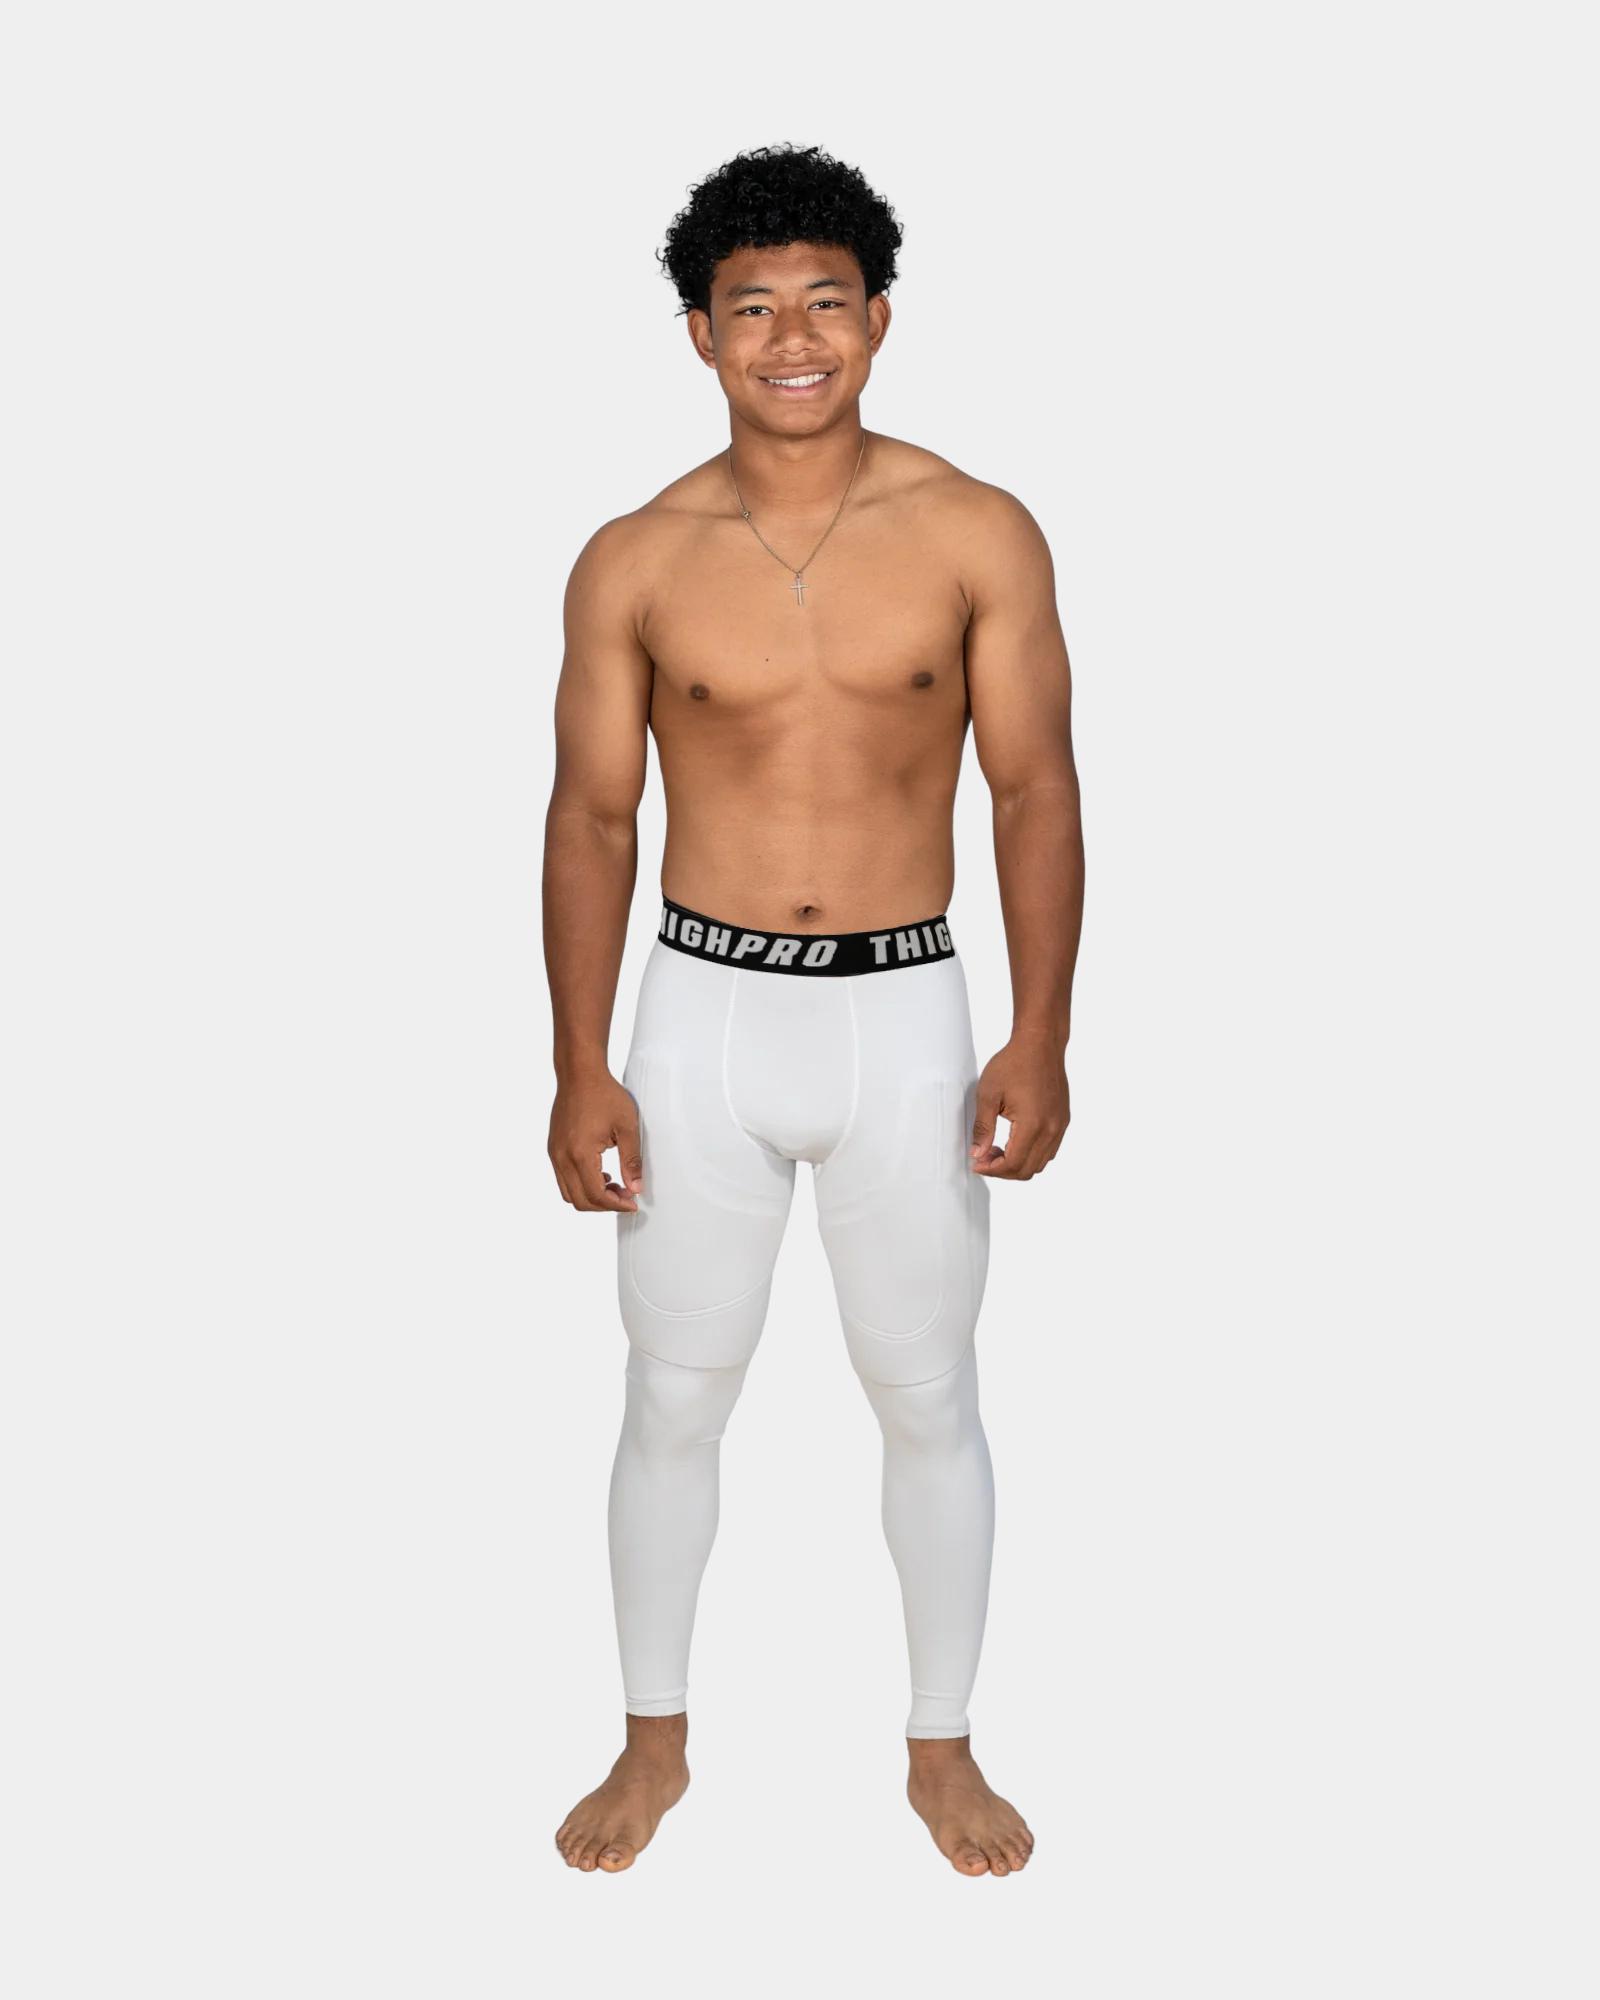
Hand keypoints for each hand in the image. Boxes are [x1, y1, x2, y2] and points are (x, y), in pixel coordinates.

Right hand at [548, 1071, 642, 1211]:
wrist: (579, 1073)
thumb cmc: (603, 1094)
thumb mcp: (627, 1126)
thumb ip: (631, 1161)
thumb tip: (635, 1188)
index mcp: (580, 1153)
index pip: (596, 1195)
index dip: (616, 1205)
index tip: (633, 1204)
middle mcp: (562, 1157)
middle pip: (579, 1201)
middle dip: (604, 1205)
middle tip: (625, 1196)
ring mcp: (554, 1153)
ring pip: (568, 1193)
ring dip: (591, 1196)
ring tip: (613, 1184)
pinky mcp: (553, 1148)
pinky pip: (563, 1178)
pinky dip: (580, 1184)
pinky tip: (600, 1172)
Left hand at [970, 1039, 1070, 1179]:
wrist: (1040, 1043)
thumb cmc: (1014, 1063)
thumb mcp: (988, 1095)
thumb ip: (983, 1128)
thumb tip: (978, 1154)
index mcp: (1033, 1124)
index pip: (1013, 1164)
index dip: (992, 1170)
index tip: (977, 1164)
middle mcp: (1051, 1129)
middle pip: (1028, 1169)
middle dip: (1003, 1170)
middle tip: (984, 1158)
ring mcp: (1060, 1125)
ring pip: (1041, 1162)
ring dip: (1018, 1164)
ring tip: (997, 1150)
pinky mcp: (1063, 1119)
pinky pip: (1049, 1149)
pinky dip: (1032, 1154)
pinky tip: (1014, 1142)